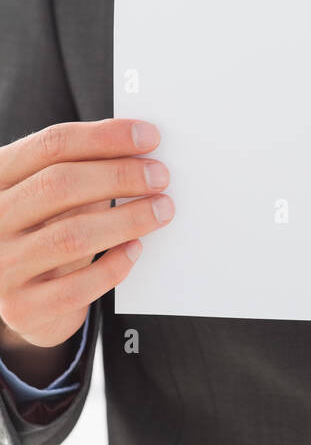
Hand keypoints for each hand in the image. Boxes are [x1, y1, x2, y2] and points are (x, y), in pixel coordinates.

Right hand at [0, 118, 173, 350]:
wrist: (24, 293)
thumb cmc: (47, 227)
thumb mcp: (55, 189)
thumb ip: (87, 165)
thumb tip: (141, 146)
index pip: (51, 145)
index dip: (104, 137)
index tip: (148, 136)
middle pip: (59, 185)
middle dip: (119, 176)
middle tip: (159, 176)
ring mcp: (3, 266)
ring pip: (71, 236)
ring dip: (128, 219)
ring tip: (161, 210)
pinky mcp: (22, 308)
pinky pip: (76, 287)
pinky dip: (114, 266)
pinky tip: (135, 248)